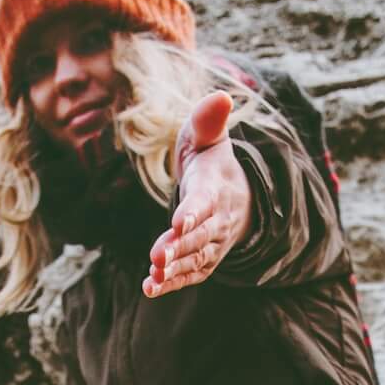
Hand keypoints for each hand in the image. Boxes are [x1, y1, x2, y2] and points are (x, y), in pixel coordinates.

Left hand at [145, 91, 249, 297]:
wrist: (234, 194)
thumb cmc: (211, 161)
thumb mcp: (208, 136)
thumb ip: (209, 120)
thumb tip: (222, 95)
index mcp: (216, 185)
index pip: (206, 199)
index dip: (194, 211)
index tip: (180, 221)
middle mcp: (219, 217)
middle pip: (201, 235)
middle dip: (180, 247)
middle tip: (157, 257)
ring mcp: (214, 241)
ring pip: (196, 258)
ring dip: (175, 269)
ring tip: (154, 277)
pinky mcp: (205, 258)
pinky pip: (192, 273)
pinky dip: (173, 282)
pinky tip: (151, 288)